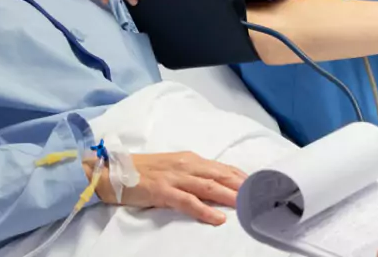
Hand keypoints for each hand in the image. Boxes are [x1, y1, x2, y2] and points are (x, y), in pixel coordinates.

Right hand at [95, 152, 246, 225]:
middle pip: (220, 175)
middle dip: (242, 186)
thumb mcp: (173, 169)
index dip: (241, 176)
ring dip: (229, 196)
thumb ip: (192, 174)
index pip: (222, 168)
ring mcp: (175, 177)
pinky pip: (187, 201)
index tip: (260, 185)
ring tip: (247, 205)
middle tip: (262, 195)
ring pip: (209, 186)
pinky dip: (204, 209)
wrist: (115, 171)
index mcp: (190, 159)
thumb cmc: (144, 172)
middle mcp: (186, 165)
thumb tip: (214, 184)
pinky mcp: (163, 190)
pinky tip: (217, 217)